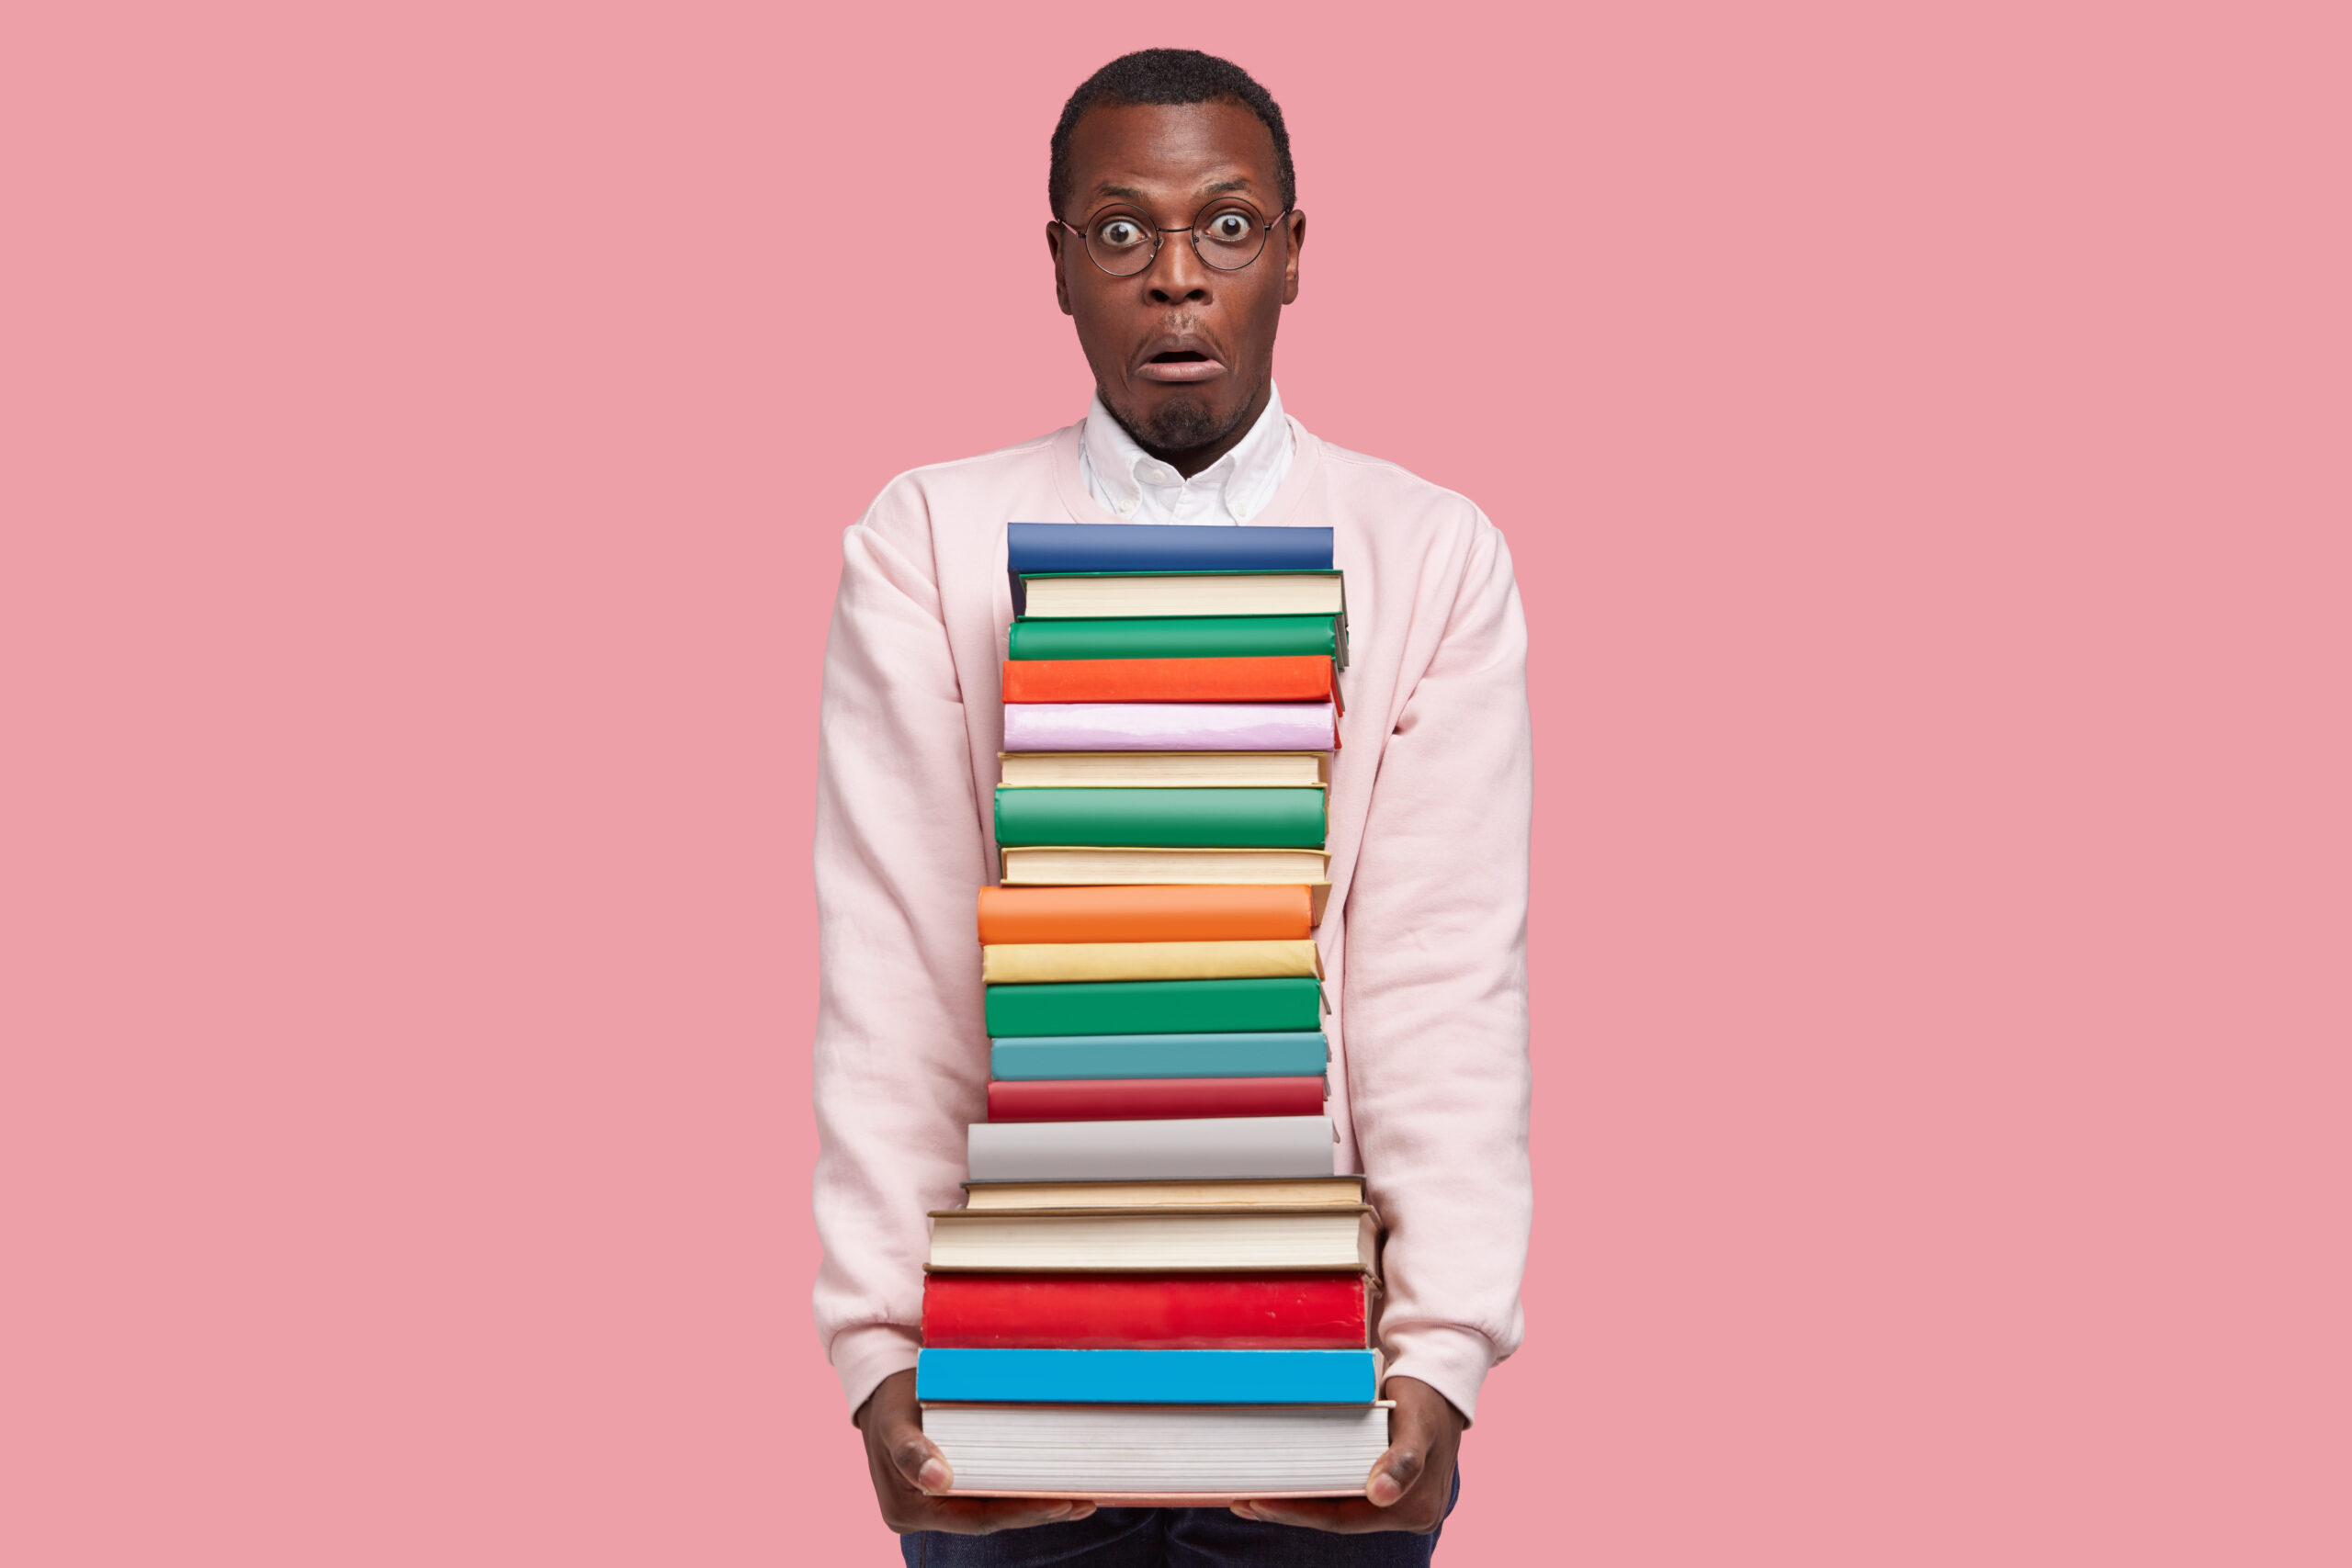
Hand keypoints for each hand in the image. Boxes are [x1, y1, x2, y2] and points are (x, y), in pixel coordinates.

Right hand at [855, 1370, 1098, 1534]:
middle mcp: (919, 1517)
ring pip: (990, 1513)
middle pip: (987, 1519)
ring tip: (1080, 1501)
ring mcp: (933, 1509)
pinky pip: (985, 1501)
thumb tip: (937, 1479)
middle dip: (1035, 1511)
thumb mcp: (895, 1419)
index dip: (1019, 1512)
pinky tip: (1054, 1493)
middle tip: (1080, 1501)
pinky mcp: (947, 1496)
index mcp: (905, 1508)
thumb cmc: (892, 1398)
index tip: (1058, 1502)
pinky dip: (1019, 1496)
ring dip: (1034, 1507)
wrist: (880, 1392)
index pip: (974, 1517)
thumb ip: (911, 1449)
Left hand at [1230, 1376, 1462, 1533]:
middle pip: (1337, 1518)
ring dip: (1297, 1504)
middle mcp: (1410, 1515)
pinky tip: (1285, 1487)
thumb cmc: (1425, 1397)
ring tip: (1252, 1497)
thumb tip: (1381, 1495)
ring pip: (1338, 1511)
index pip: (1344, 1518)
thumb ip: (1403, 1459)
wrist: (1441, 1386)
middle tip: (1243, 1501)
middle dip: (1289, 1510)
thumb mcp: (1416, 1422)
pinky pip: (1345, 1499)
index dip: (1298, 1512)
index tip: (1258, 1501)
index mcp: (1416, 1507)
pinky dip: (1314, 1494)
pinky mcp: (1389, 1493)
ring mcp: (1399, 1506)